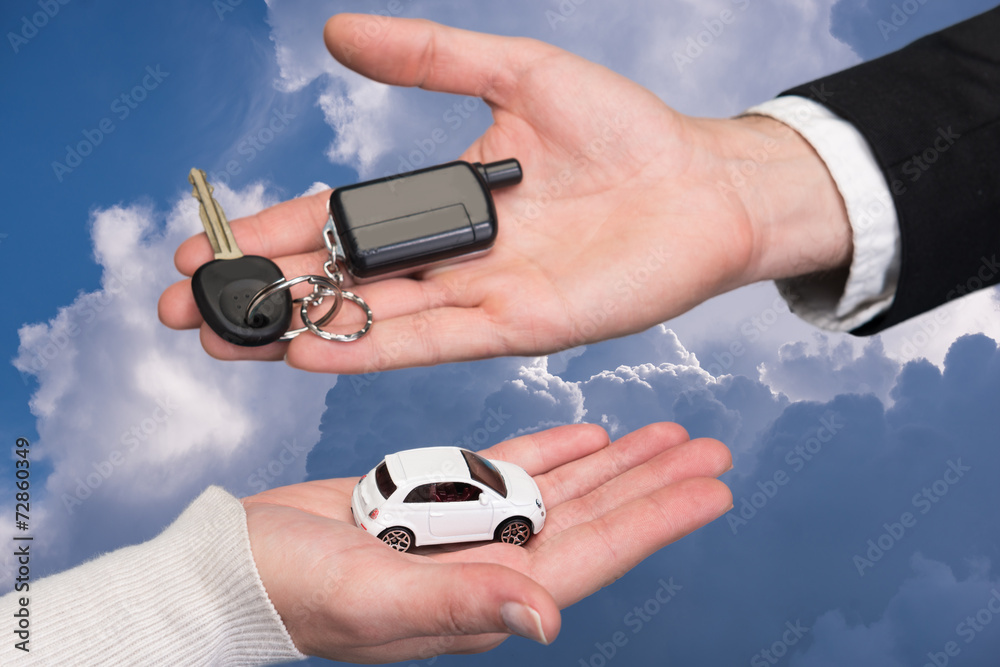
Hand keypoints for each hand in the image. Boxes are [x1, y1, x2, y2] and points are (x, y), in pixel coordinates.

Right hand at [159, 14, 850, 372]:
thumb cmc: (622, 131)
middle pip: (338, 282)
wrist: (701, 183)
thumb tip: (336, 32)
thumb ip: (428, 56)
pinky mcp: (517, 328)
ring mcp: (480, 299)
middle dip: (260, 297)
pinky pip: (432, 340)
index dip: (268, 235)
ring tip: (226, 338)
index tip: (203, 247)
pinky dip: (369, 346)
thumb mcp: (516, 72)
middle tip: (184, 310)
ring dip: (295, 330)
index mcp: (440, 204)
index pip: (335, 222)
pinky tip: (308, 349)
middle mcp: (450, 259)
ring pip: (371, 319)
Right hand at [242, 423, 731, 661]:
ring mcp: (460, 533)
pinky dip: (548, 451)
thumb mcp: (368, 598)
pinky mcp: (430, 501)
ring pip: (558, 490)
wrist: (227, 566)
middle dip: (653, 485)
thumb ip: (459, 602)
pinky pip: (504, 471)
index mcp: (481, 595)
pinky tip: (585, 436)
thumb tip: (548, 616)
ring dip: (613, 465)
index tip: (711, 489)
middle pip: (591, 518)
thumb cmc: (283, 591)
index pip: (591, 554)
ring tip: (666, 436)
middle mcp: (484, 565)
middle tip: (710, 450)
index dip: (655, 521)